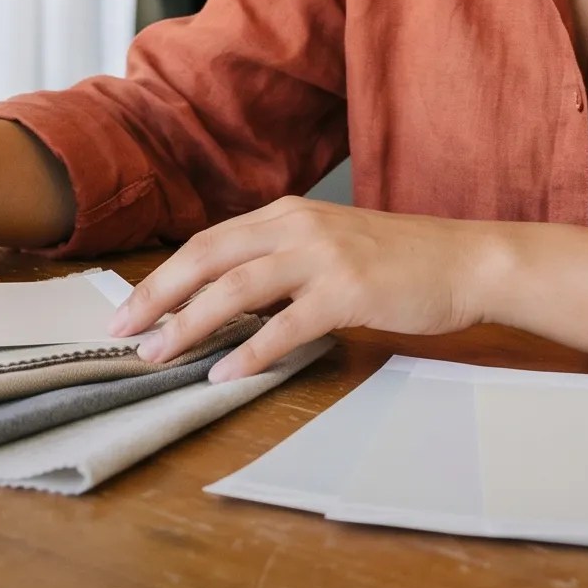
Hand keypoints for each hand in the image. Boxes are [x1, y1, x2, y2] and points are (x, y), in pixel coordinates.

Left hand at [103, 196, 501, 382]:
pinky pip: (285, 325)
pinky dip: (250, 352)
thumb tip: (225, 301)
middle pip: (206, 257)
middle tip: (121, 333)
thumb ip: (280, 262)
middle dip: (157, 296)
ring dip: (190, 325)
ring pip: (235, 288)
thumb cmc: (399, 260)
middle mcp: (297, 225)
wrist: (466, 260)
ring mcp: (322, 256)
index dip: (162, 276)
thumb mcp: (329, 245)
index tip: (129, 309)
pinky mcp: (348, 290)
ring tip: (159, 355)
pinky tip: (225, 374)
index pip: (207, 242)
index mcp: (286, 213)